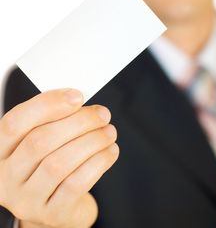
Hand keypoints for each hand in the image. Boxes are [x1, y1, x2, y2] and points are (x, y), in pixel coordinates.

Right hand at [0, 89, 118, 227]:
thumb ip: (53, 119)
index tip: (77, 96)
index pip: (15, 123)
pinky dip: (98, 162)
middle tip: (102, 114)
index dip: (47, 105)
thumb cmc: (50, 162)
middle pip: (39, 142)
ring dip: (91, 141)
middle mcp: (6, 176)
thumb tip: (77, 100)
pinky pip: (76, 184)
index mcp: (1, 149)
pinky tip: (110, 151)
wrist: (57, 205)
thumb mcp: (43, 139)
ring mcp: (26, 198)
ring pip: (59, 163)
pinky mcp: (51, 213)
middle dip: (78, 122)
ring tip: (109, 131)